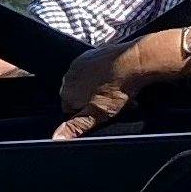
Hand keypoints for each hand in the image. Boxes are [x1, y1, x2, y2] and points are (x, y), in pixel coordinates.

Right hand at [51, 28, 189, 139]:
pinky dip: (105, 73)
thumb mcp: (97, 114)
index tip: (101, 114)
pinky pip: (96, 68)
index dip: (87, 114)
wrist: (134, 62)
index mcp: (67, 93)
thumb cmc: (118, 88)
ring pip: (87, 81)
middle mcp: (69, 76)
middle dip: (93, 100)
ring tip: (118, 91)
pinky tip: (119, 78)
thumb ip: (75, 127)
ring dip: (99, 87)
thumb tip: (55, 138)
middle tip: (112, 104)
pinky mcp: (93, 53)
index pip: (69, 110)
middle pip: (78, 95)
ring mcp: (80, 63)